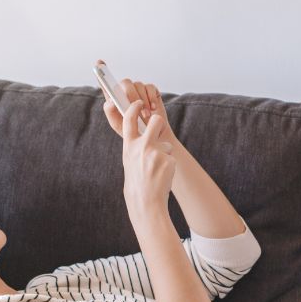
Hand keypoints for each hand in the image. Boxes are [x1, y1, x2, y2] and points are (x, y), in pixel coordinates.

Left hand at [103, 78, 177, 148]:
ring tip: (146, 116)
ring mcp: (138, 90)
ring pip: (138, 85)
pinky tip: (153, 109)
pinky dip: (152, 99)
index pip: (105, 82)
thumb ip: (111, 112)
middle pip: (125, 83)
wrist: (153, 135)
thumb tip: (110, 100)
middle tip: (136, 108)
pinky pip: (150, 88)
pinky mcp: (150, 91)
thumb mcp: (118, 124)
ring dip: (143, 101)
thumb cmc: (134, 130)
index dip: (101, 71)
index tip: (98, 62)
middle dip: (131, 95)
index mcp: (114, 98)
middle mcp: (125, 91)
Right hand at [120, 98, 176, 212]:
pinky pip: (171, 156)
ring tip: (157, 168)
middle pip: (157, 121)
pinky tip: (162, 174)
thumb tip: (141, 133)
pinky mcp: (168, 160)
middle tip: (159, 127)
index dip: (134, 107)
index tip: (138, 102)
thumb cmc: (137, 180)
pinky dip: (168, 165)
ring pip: (166, 144)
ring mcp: (156, 152)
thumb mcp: (129, 160)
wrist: (145, 199)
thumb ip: (134, 146)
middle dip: (160, 123)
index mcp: (129, 145)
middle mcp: (142, 146)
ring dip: (165, 153)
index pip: (129, 119)